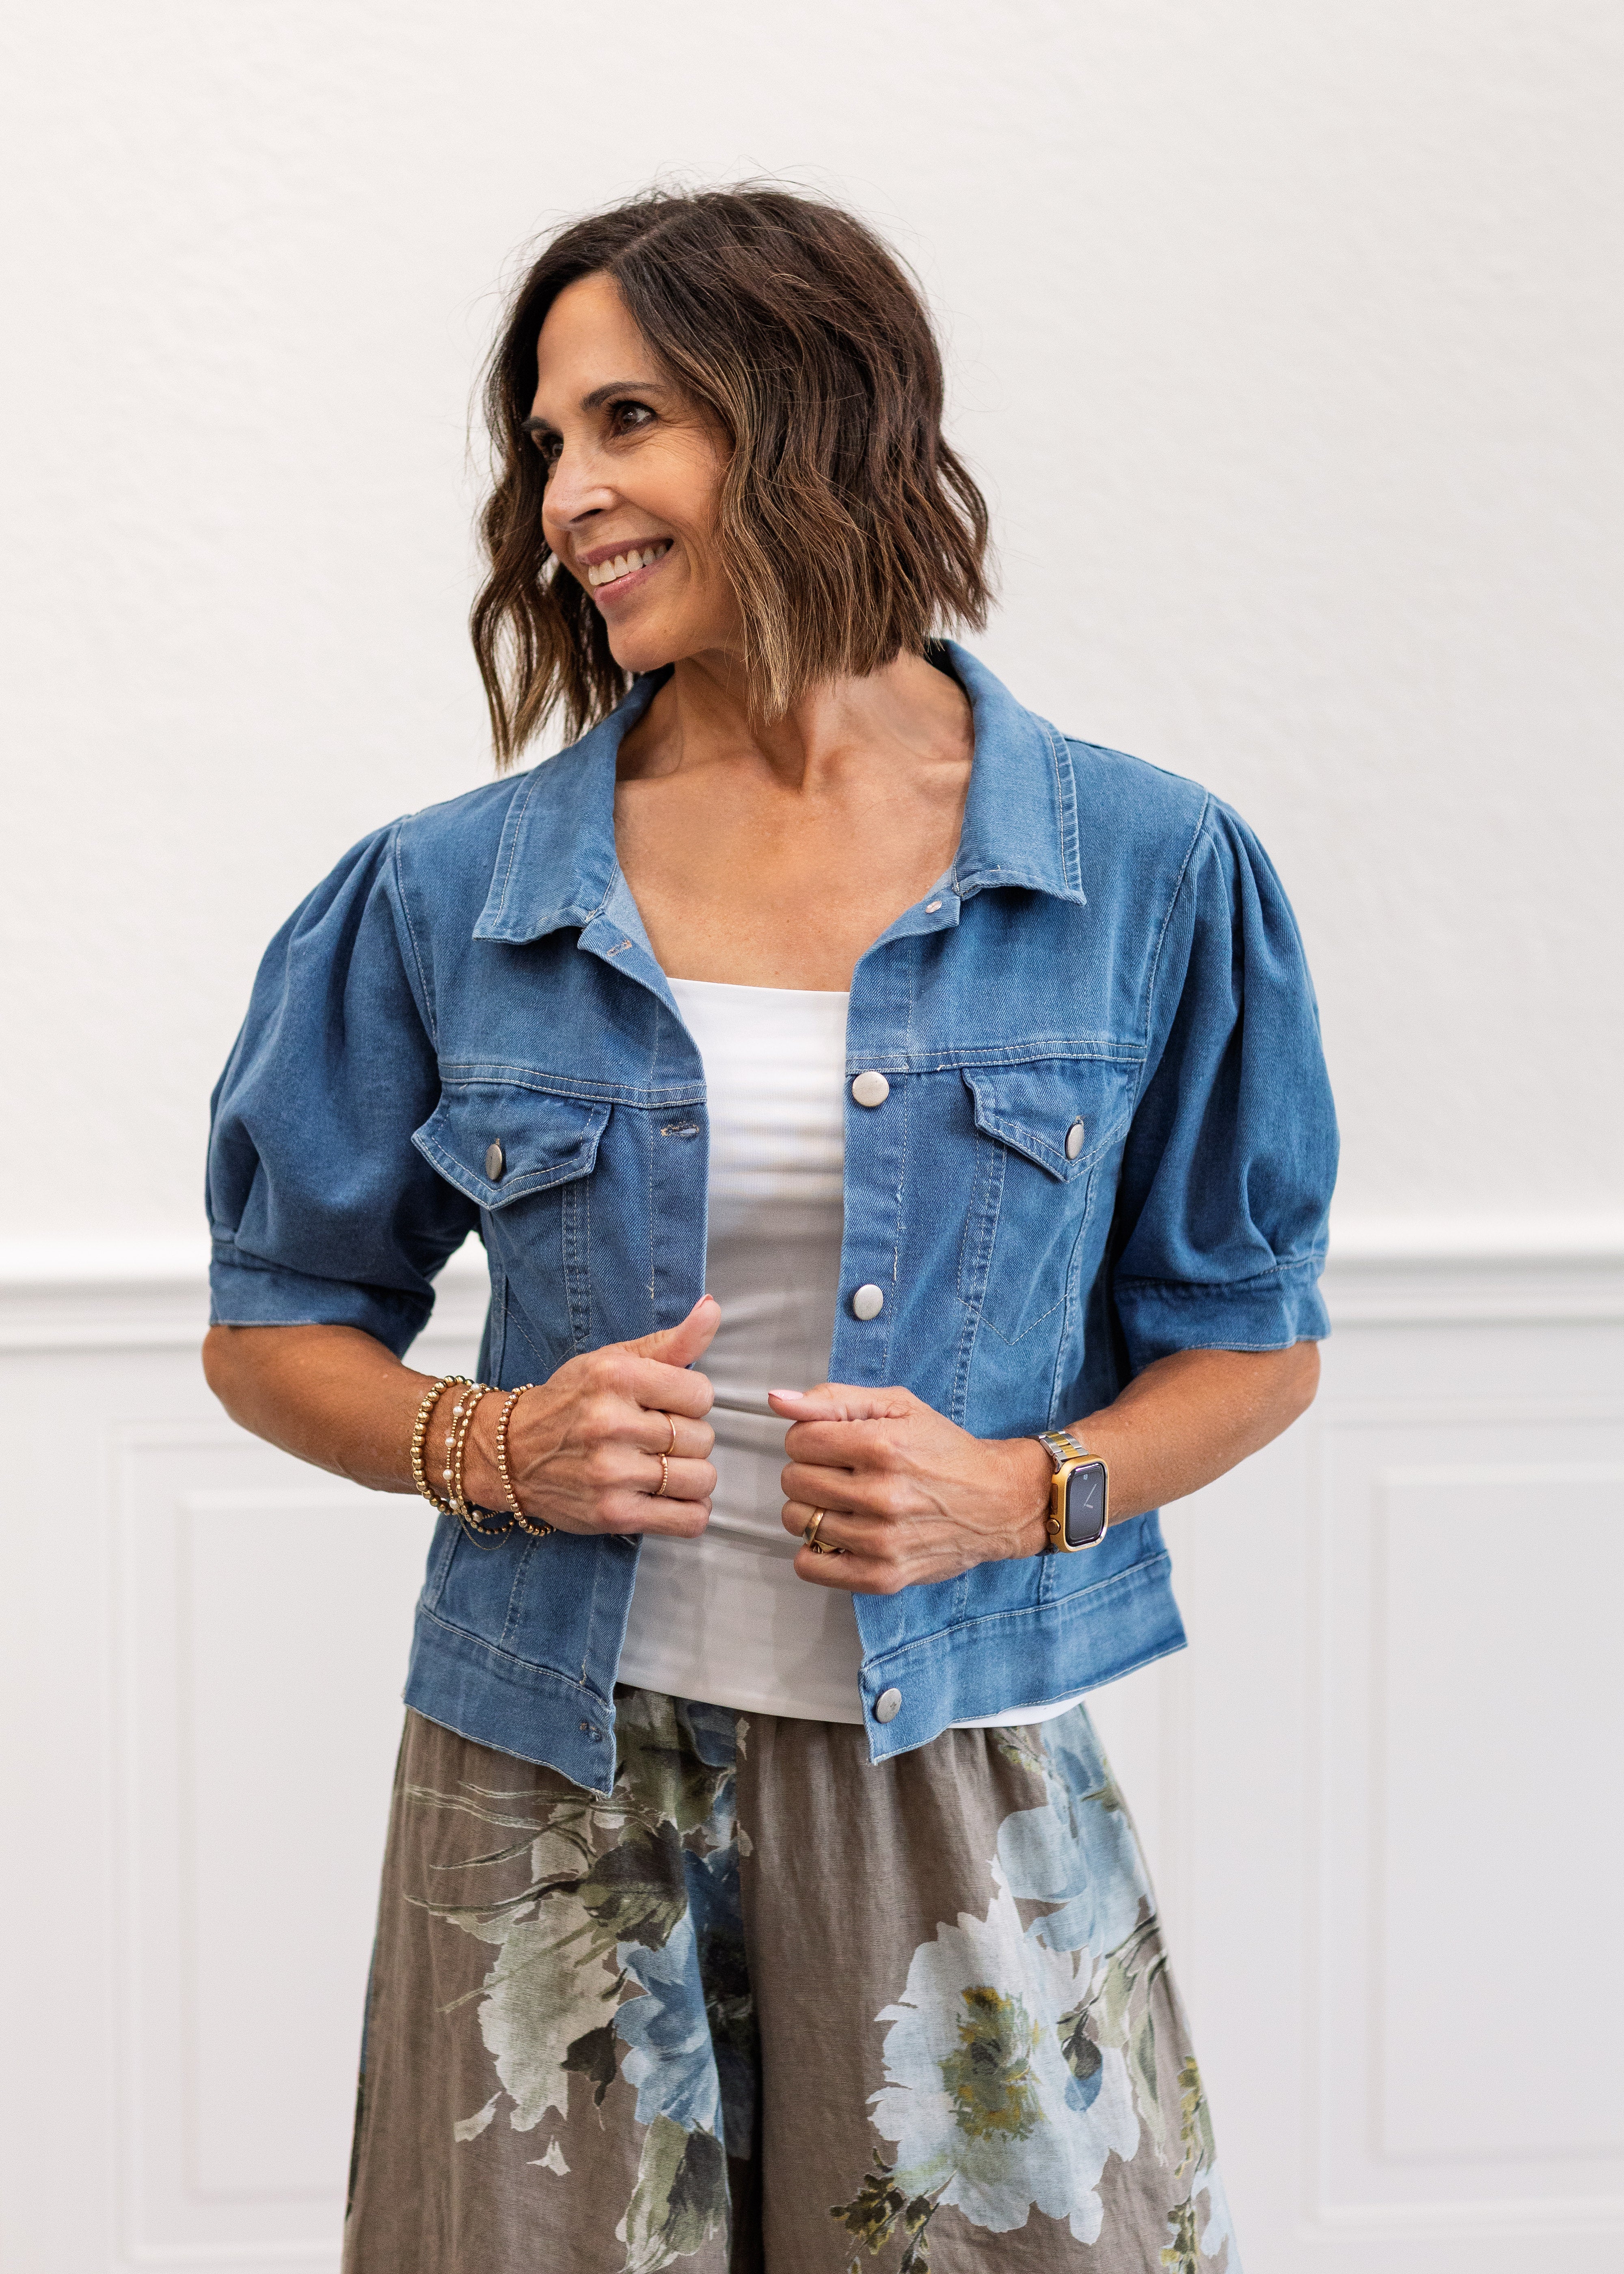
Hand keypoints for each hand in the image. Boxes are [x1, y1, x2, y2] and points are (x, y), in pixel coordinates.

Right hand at [464, 1296, 719, 1536]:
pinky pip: (688, 1519)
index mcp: (616, 1377)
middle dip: (688, 1438)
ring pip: (702, 1478)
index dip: (691, 1401)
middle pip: (702, 1438)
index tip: (668, 1404)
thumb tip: (713, 1308)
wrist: (510, 1453)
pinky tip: (670, 1496)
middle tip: (657, 1437)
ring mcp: (612, 1473)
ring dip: (691, 1475)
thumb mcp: (614, 1360)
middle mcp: (611, 1424)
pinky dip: (690, 1510)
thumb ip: (672, 1341)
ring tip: (662, 1466)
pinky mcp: (613, 1514)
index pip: (701, 1394)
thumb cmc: (568, 1403)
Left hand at [768, 1381, 1051, 1593]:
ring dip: (811, 1509)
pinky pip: (810, 1566)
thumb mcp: (897, 1407)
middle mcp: (881, 1495)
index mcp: (882, 1446)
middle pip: (793, 1480)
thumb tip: (778, 1402)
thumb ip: (834, 1399)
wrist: (998, 1501)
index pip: (798, 1441)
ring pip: (797, 1521)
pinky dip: (814, 1550)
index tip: (831, 1444)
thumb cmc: (944, 1451)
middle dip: (809, 1471)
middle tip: (839, 1473)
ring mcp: (882, 1540)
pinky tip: (839, 1534)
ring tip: (842, 1502)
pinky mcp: (883, 1576)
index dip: (809, 1438)